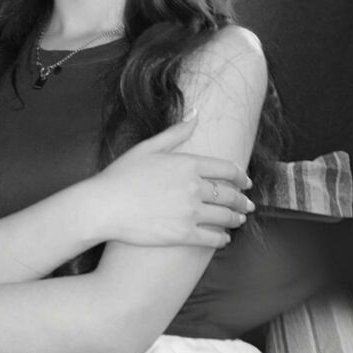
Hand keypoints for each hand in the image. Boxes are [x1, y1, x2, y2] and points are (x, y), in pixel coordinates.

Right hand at [91, 115, 254, 249]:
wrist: (104, 205)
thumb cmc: (121, 175)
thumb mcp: (148, 147)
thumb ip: (176, 132)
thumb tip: (195, 113)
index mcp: (188, 163)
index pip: (226, 169)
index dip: (240, 176)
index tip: (245, 181)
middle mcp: (194, 187)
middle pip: (229, 194)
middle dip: (242, 200)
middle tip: (247, 204)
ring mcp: (190, 212)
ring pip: (225, 217)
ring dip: (236, 219)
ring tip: (238, 220)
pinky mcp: (183, 234)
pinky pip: (212, 238)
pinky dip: (222, 238)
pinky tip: (223, 237)